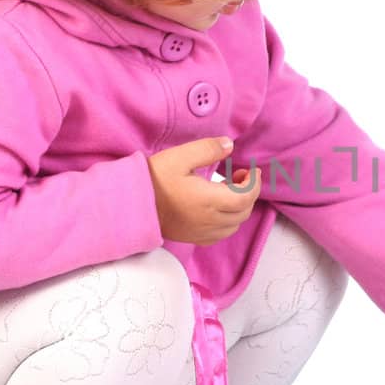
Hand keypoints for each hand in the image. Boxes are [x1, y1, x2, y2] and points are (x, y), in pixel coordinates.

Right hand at [147, 137, 262, 244]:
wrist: (130, 205)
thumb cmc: (153, 180)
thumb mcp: (179, 157)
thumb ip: (207, 149)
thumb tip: (229, 146)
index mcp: (209, 201)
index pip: (246, 197)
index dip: (254, 183)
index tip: (252, 171)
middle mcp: (209, 220)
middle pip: (243, 211)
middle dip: (248, 192)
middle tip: (239, 175)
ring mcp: (202, 232)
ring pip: (234, 224)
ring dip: (238, 207)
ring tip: (226, 189)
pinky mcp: (193, 238)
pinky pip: (221, 234)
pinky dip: (228, 222)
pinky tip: (217, 209)